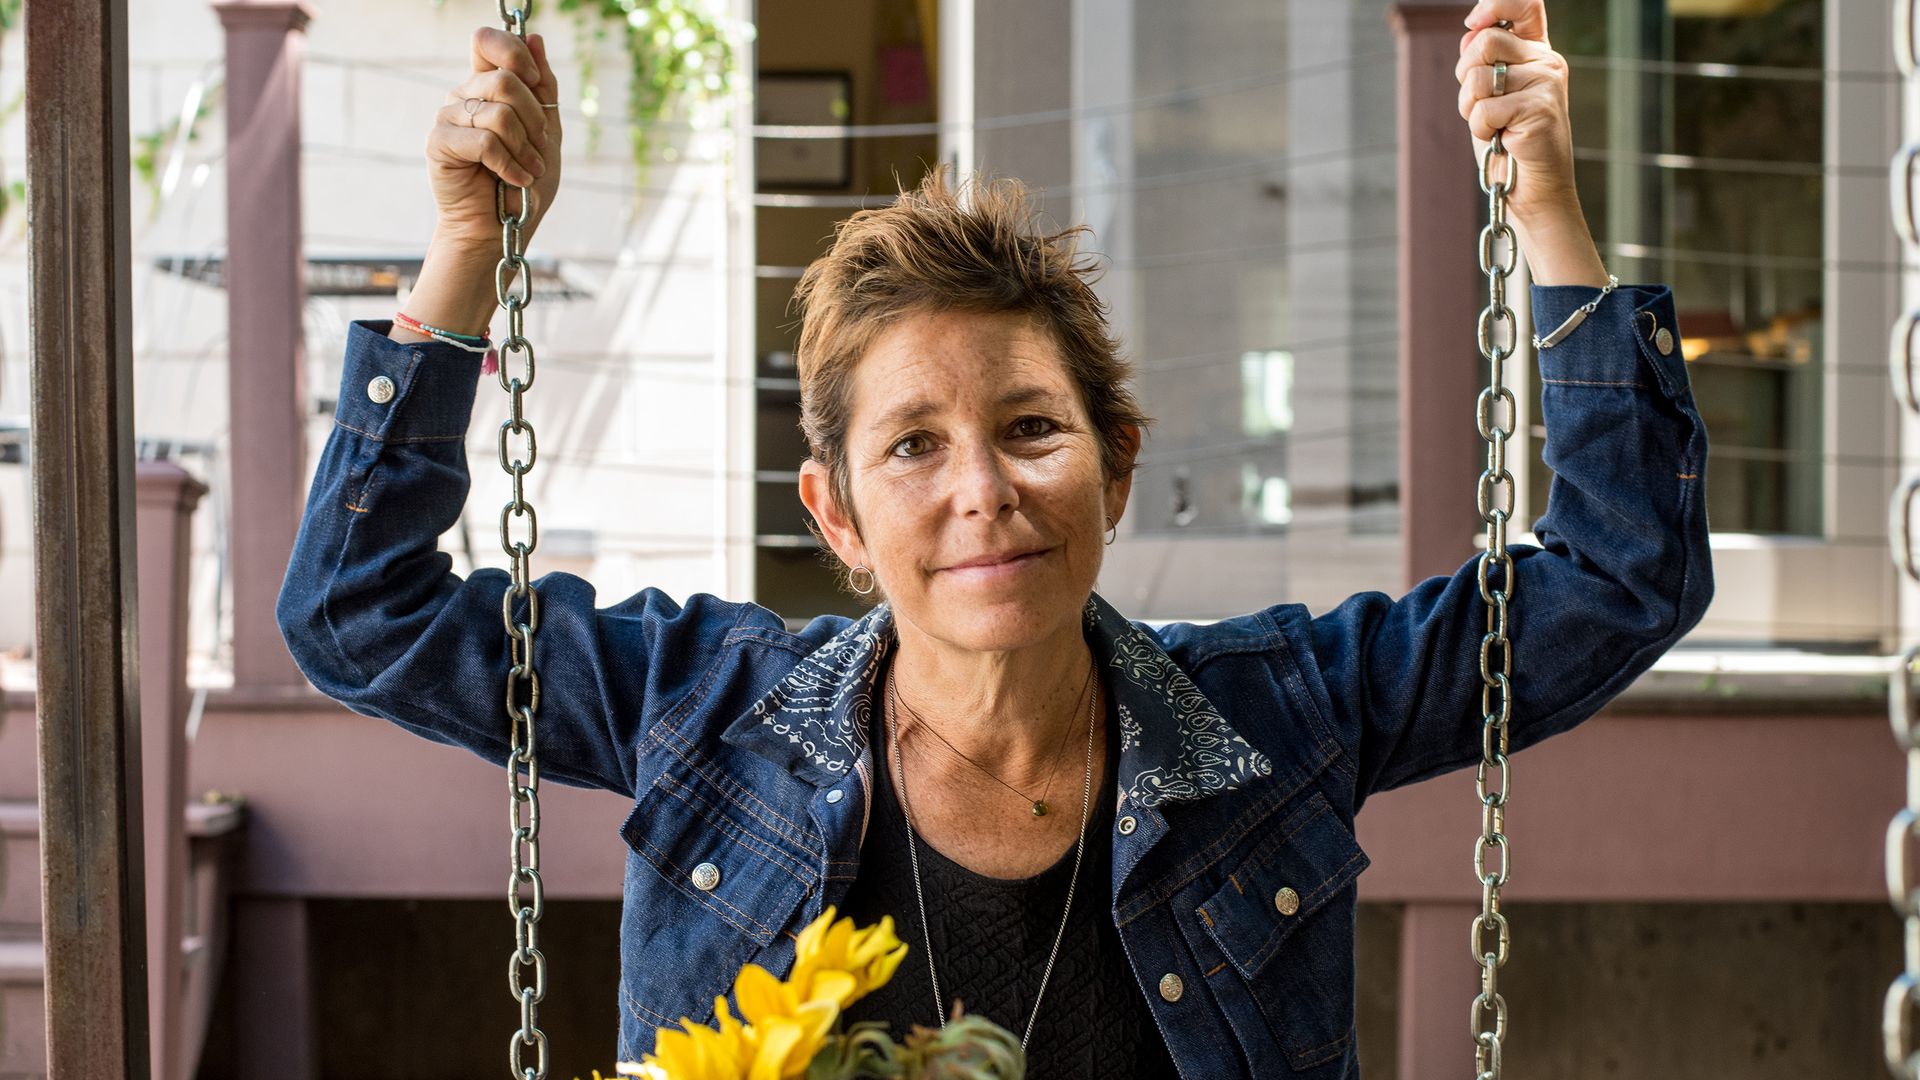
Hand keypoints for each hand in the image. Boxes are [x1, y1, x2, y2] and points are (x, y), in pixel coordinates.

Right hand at [426, 27, 563, 253]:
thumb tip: (535, 38)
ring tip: (529, 171)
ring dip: (525, 148)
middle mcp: (463, 96)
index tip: (535, 81)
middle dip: (534, 119)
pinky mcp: (439, 144)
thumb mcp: (545, 130)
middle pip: (505, 80)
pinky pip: (485, 141)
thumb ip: (542, 87)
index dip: (514, 52)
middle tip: (538, 148)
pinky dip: (510, 165)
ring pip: (499, 113)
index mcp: (486, 87)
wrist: (502, 229)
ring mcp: (448, 118)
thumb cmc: (524, 182)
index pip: (486, 41)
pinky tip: (515, 180)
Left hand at [1455, 0, 1577, 226]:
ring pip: (1478, 76)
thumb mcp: (1488, 97)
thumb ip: (1482, 62)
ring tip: (1493, 126)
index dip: (1495, 3)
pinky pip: (1484, 109)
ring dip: (1470, 108)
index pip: (1525, 3)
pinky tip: (1500, 139)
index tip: (1473, 21)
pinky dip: (1480, 129)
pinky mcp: (1541, 108)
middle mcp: (1547, 61)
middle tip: (1477, 105)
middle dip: (1464, 76)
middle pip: (1485, 40)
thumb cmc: (1508, 144)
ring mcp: (1548, 82)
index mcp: (1536, 52)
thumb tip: (1469, 32)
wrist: (1533, 190)